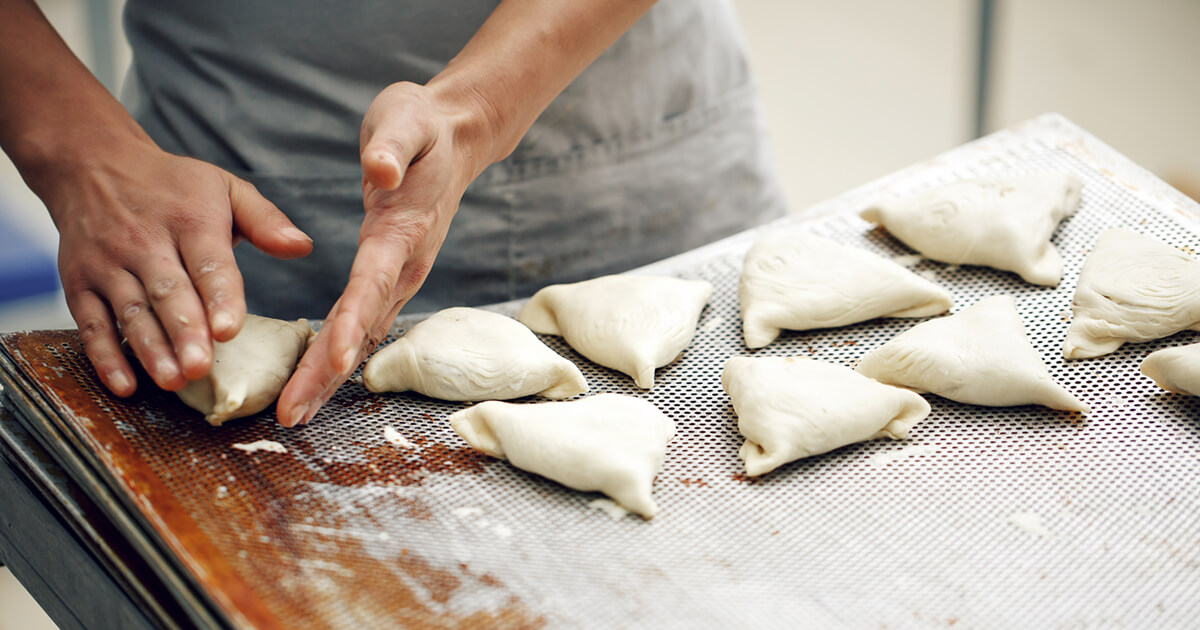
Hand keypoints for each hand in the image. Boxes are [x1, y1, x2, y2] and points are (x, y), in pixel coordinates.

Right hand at [45, 137, 312, 396]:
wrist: (92, 164)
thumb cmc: (173, 185)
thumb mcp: (224, 187)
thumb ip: (265, 220)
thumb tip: (302, 247)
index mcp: (190, 220)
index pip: (208, 263)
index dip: (219, 297)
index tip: (230, 330)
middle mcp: (145, 242)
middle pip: (167, 293)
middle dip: (184, 332)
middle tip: (200, 367)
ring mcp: (109, 264)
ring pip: (130, 312)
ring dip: (150, 349)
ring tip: (172, 380)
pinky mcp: (80, 282)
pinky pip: (91, 323)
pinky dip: (105, 355)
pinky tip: (125, 383)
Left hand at [276, 82, 486, 426]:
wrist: (453, 137)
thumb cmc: (423, 126)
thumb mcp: (406, 120)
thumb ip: (391, 146)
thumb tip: (378, 170)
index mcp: (402, 232)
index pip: (372, 283)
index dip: (350, 324)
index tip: (328, 362)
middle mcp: (403, 265)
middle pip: (362, 327)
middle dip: (326, 373)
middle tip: (290, 414)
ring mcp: (398, 275)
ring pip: (360, 335)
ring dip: (326, 377)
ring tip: (293, 414)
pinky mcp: (387, 276)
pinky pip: (357, 324)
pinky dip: (333, 357)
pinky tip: (312, 382)